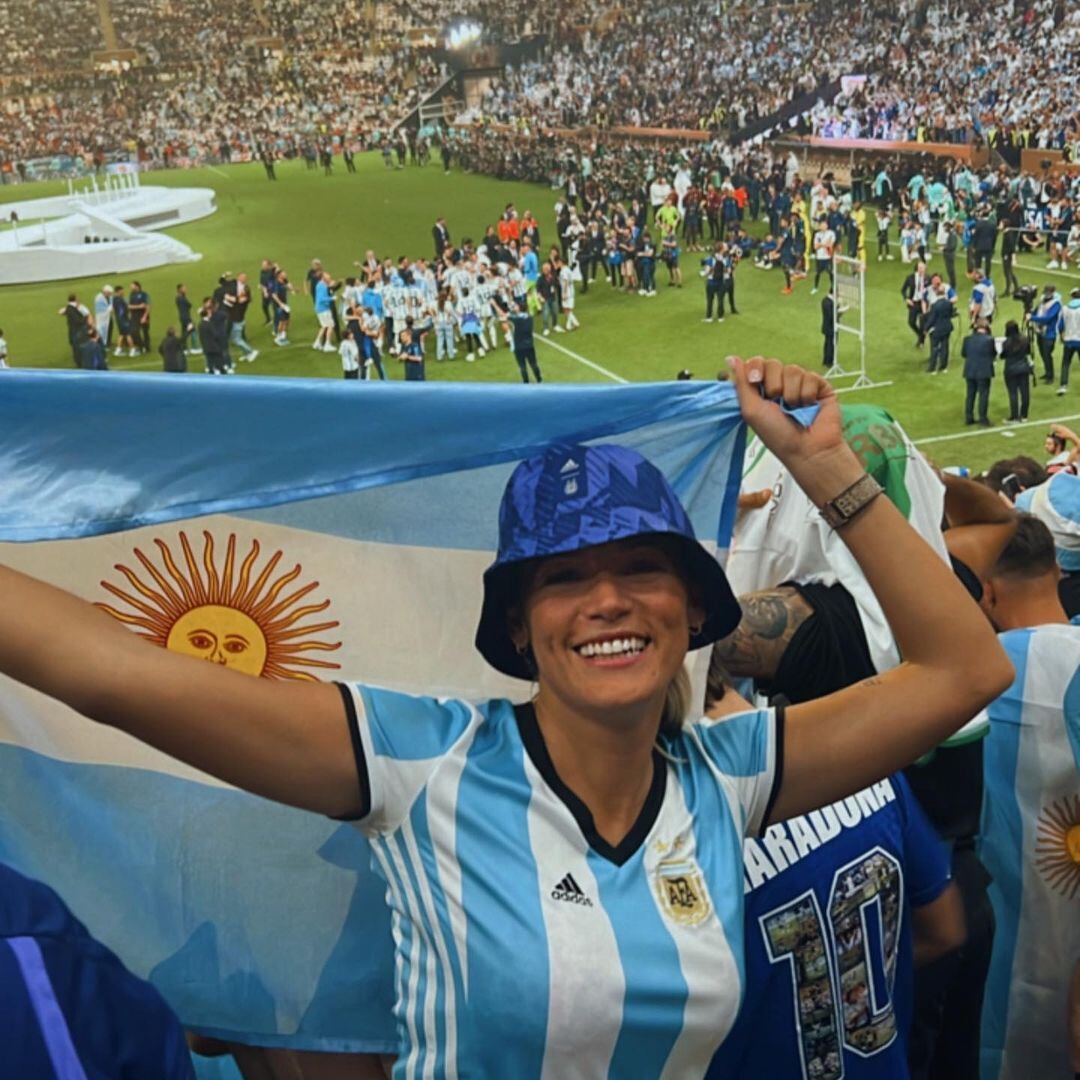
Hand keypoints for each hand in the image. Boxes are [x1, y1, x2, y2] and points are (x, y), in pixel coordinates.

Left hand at [727, 356, 860, 504]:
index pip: (756, 364)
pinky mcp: (819, 386)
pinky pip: (810, 376)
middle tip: (776, 402)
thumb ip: (741, 383)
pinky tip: (808, 406)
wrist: (806, 448)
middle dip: (773, 383)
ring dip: (790, 392)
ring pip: (793, 369)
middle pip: (773, 363)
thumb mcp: (751, 410)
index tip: (754, 380)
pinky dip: (807, 393)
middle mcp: (781, 385)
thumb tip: (730, 358)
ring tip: (794, 408)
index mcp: (761, 390)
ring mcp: (800, 384)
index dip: (755, 368)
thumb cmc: (777, 435)